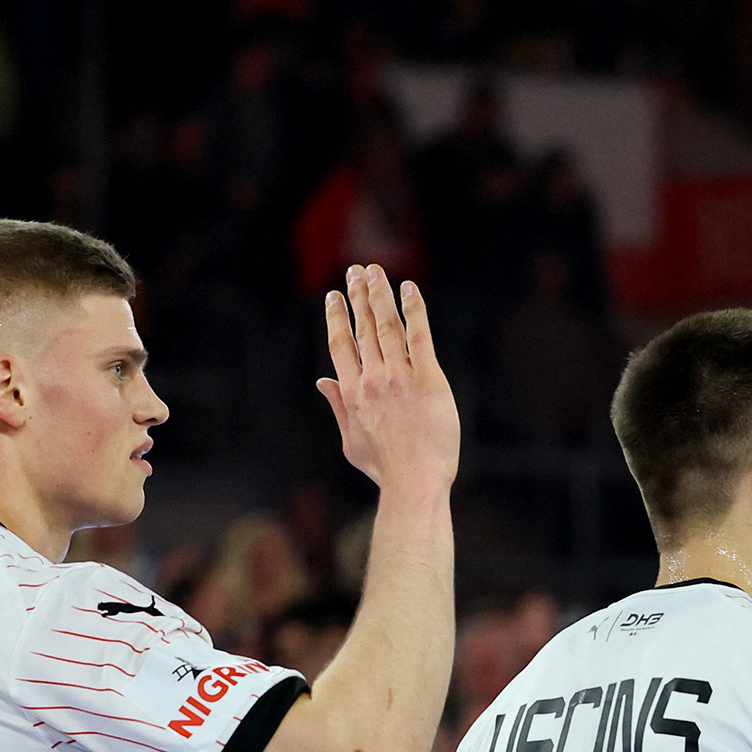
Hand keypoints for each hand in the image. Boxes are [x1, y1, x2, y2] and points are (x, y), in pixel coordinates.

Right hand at [316, 263, 459, 497]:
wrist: (415, 480)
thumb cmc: (385, 468)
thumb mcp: (351, 442)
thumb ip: (338, 408)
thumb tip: (322, 382)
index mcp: (352, 393)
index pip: (340, 345)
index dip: (336, 318)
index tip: (333, 297)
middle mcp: (373, 379)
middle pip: (362, 328)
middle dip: (358, 296)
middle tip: (356, 270)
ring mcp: (400, 378)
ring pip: (387, 326)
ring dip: (380, 294)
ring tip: (376, 271)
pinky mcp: (428, 380)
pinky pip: (419, 336)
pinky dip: (413, 310)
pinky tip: (408, 289)